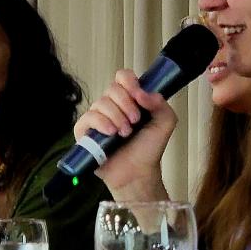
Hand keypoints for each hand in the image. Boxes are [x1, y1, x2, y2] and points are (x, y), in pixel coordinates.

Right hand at [73, 69, 175, 200]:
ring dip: (117, 117)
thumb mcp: (165, 123)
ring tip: (125, 133)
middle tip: (135, 121)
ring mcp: (97, 118)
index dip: (130, 83)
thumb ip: (160, 103)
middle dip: (126, 104)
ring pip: (101, 102)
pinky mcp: (85, 131)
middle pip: (112, 88)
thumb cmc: (149, 149)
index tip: (139, 96)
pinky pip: (88, 117)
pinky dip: (101, 123)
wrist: (138, 172)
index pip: (123, 77)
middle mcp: (112, 106)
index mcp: (129, 99)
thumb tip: (143, 93)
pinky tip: (111, 133)